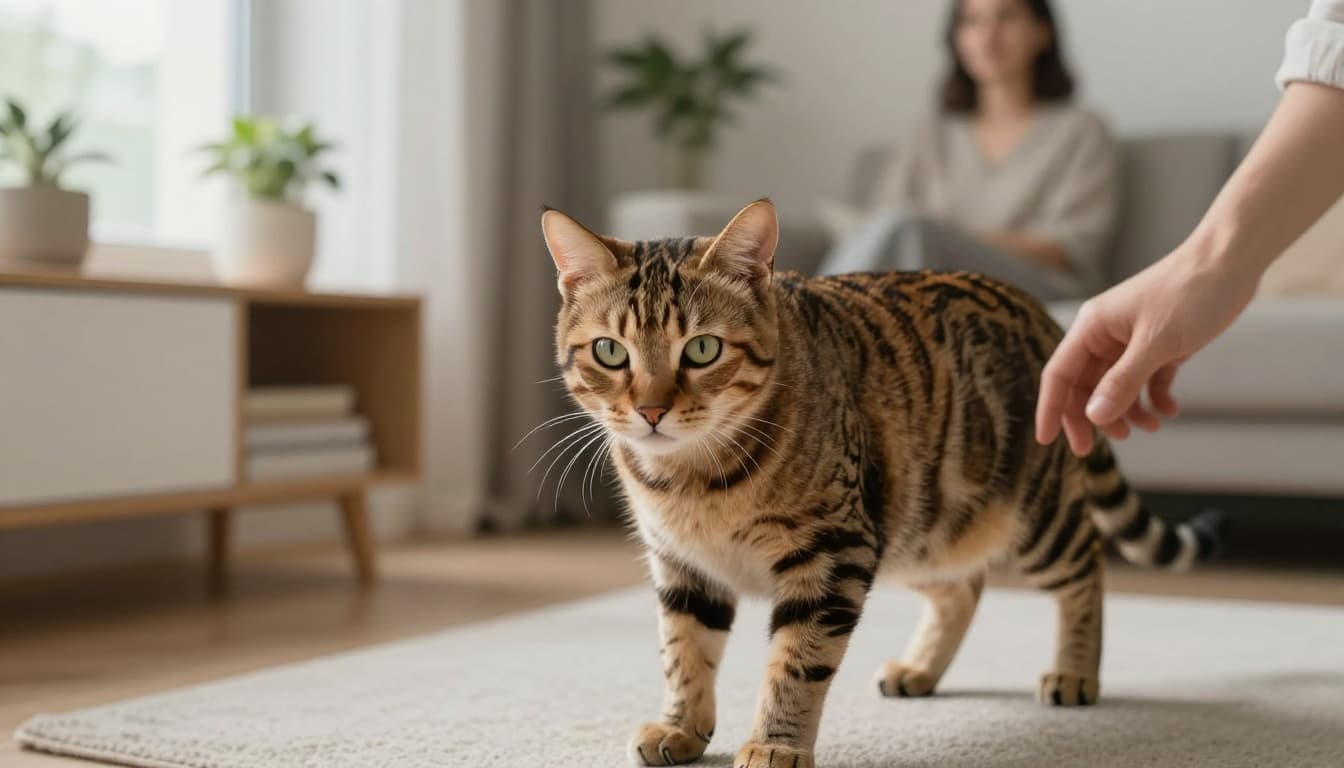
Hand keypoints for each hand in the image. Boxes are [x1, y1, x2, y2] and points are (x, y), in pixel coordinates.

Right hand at [1035, 245, 1258, 454]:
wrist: (1231, 261)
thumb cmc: (1190, 292)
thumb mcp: (1156, 343)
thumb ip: (1122, 382)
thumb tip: (1094, 417)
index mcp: (1092, 327)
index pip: (1059, 374)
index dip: (1050, 408)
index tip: (1047, 442)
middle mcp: (1106, 334)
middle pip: (1086, 385)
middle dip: (1094, 417)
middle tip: (1102, 447)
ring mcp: (1132, 340)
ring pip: (1116, 386)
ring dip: (1127, 411)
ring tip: (1149, 427)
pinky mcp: (1160, 344)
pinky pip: (1146, 380)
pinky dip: (1153, 398)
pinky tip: (1169, 410)